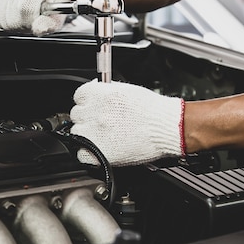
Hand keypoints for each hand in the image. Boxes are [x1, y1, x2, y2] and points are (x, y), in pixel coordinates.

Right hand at [0, 0, 71, 35]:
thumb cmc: (52, 0)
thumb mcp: (58, 13)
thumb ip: (51, 23)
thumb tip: (41, 29)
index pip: (25, 10)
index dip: (32, 21)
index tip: (38, 19)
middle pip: (12, 18)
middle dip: (23, 25)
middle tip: (32, 18)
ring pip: (3, 21)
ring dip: (15, 24)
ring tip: (25, 15)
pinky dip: (6, 21)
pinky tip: (16, 13)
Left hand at [70, 80, 185, 165]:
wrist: (167, 128)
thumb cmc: (153, 110)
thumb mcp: (127, 90)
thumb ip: (106, 91)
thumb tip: (96, 93)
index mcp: (99, 94)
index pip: (79, 96)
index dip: (87, 102)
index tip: (92, 106)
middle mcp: (94, 112)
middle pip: (77, 114)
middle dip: (87, 117)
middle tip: (101, 122)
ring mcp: (94, 133)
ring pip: (77, 133)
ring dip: (87, 134)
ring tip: (103, 135)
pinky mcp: (99, 152)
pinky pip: (81, 153)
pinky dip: (88, 152)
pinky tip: (99, 148)